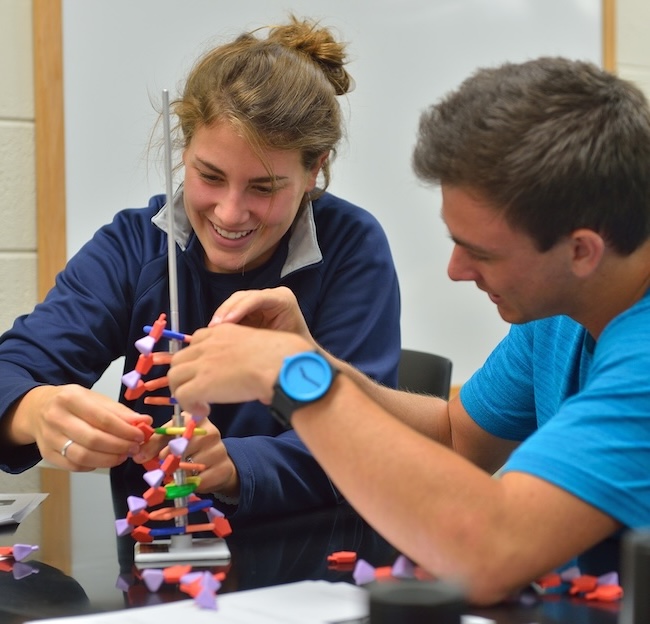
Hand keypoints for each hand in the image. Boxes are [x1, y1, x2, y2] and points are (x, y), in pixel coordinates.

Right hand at [10, 384, 151, 470]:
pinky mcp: (47, 455)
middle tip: (134, 448)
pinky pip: (74, 466)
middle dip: (119, 446)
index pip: (103, 419)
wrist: (37, 409)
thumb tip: (145, 422)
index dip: (125, 430)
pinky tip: (106, 459)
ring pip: (83, 456)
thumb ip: (120, 411)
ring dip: (109, 459)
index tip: (140, 435)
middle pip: (93, 439)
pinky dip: (94, 465)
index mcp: (70, 398)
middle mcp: (56, 418)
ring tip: (123, 455)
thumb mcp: (95, 398)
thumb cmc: (72, 403)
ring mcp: (49, 438)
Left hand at [142, 414, 239, 497]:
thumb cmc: (189, 450)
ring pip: (191, 465)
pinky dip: (191, 484)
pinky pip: (200, 480)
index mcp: (195, 419)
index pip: (175, 428)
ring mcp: (219, 449)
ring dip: (181, 474)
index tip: (158, 456)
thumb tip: (138, 456)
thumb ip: (153, 446)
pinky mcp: (223, 468)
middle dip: (171, 459)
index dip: (163, 444)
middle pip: (184, 446)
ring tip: (179, 475)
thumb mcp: (171, 442)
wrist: (217, 465)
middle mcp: (209, 431)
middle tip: (165, 468)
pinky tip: (191, 481)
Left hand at [169, 323, 309, 417]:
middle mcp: (209, 344)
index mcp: (223, 332)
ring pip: (175, 376)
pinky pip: (182, 395)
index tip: (206, 374)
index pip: (197, 342)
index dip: (197, 360)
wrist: (281, 365)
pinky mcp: (202, 383)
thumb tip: (251, 370)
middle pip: (180, 358)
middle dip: (184, 376)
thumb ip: (248, 352)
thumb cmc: (283, 356)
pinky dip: (189, 405)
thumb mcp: (259, 344)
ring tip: (199, 403)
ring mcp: (203, 363)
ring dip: (183, 391)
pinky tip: (204, 411)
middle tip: (198, 392)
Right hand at [209, 286, 315, 344]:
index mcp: (283, 299)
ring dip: (221, 315)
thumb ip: (266, 340)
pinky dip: (223, 320)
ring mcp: (259, 301)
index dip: (240, 308)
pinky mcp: (249, 309)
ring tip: (210, 330)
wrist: (297, 354)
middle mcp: (271, 296)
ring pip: (234, 302)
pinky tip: (213, 332)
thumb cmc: (294, 350)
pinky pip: (232, 311)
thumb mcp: (282, 344)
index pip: (258, 298)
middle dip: (226, 311)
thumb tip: (247, 344)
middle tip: (213, 327)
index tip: (226, 323)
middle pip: (243, 297)